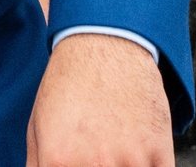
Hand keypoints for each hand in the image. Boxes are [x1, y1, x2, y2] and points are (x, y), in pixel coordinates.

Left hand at [27, 33, 172, 166]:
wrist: (104, 42)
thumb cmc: (69, 81)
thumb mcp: (38, 124)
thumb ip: (36, 164)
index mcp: (59, 160)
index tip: (71, 164)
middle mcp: (95, 164)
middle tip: (94, 155)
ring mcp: (130, 161)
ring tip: (112, 148)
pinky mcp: (159, 155)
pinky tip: (133, 152)